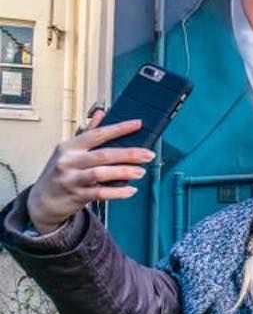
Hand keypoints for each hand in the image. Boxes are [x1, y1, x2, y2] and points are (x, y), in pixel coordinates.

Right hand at [26, 111, 153, 233]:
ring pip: (101, 173)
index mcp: (69, 147)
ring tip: (141, 172)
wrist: (43, 200)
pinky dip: (118, 192)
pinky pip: (101, 194)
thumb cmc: (60, 172)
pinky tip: (131, 190)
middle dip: (129, 154)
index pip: (97, 134)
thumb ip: (87, 133)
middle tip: (148, 154)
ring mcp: (71, 179)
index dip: (119, 128)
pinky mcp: (76, 196)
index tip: (138, 124)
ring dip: (124, 172)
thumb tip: (101, 112)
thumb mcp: (69, 151)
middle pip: (103, 154)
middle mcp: (69, 161)